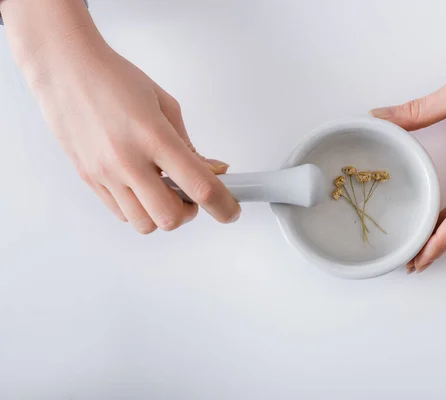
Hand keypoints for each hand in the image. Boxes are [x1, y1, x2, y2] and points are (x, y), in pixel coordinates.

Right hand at [2, 1, 240, 233]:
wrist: (65, 68)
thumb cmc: (115, 80)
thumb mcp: (165, 105)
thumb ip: (189, 145)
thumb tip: (212, 171)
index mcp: (154, 136)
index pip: (200, 186)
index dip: (223, 206)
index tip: (231, 211)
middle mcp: (127, 160)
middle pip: (170, 218)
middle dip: (189, 212)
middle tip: (190, 194)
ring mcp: (105, 174)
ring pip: (144, 224)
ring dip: (161, 214)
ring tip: (163, 189)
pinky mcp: (89, 180)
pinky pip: (121, 214)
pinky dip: (139, 208)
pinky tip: (141, 186)